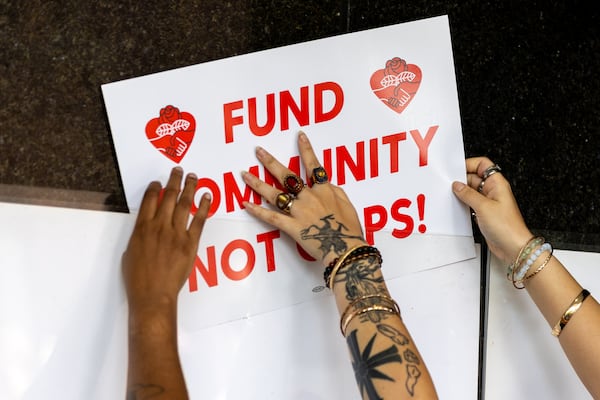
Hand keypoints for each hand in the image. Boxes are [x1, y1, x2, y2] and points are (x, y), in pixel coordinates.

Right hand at [122, 167, 210, 311]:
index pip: (150, 199)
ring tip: (193, 177)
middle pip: (168, 196)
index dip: (155, 187)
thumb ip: (140, 236)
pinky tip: (207, 197)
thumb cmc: (138, 279)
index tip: (159, 181)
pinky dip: (204, 207)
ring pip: (184, 204)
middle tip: (178, 171)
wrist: (153, 295)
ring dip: (190, 187)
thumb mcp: (130, 252)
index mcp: (142, 228)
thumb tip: (147, 228)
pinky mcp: (190, 243)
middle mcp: (159, 226)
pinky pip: (199, 220)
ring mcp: (176, 233)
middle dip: (174, 180)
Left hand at [242, 132, 366, 266]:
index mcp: (324, 190)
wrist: (346, 248)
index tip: (299, 136)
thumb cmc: (350, 230)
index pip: (314, 165)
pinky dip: (257, 211)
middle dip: (270, 162)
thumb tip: (326, 184)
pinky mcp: (292, 227)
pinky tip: (246, 204)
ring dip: (257, 183)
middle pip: (287, 176)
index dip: (307, 150)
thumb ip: (335, 192)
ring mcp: (299, 211)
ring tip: (244, 174)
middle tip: (258, 151)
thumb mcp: (348, 205)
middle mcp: (309, 197)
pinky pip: (271, 217)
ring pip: (274, 194)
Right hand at [452, 157, 532, 263]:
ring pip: (472, 191)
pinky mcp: (485, 213)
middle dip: (462, 180)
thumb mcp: (483, 207)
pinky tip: (459, 207)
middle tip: (451, 184)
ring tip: (454, 196)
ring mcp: (489, 202)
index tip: (456, 169)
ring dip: (463, 193)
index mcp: (497, 183)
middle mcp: (493, 191)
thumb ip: (468, 194)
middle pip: (475, 177)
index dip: (469, 164)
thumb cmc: (507, 227)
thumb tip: (458, 186)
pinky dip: (464, 204)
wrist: (513, 247)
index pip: (482, 164)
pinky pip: (472, 203)